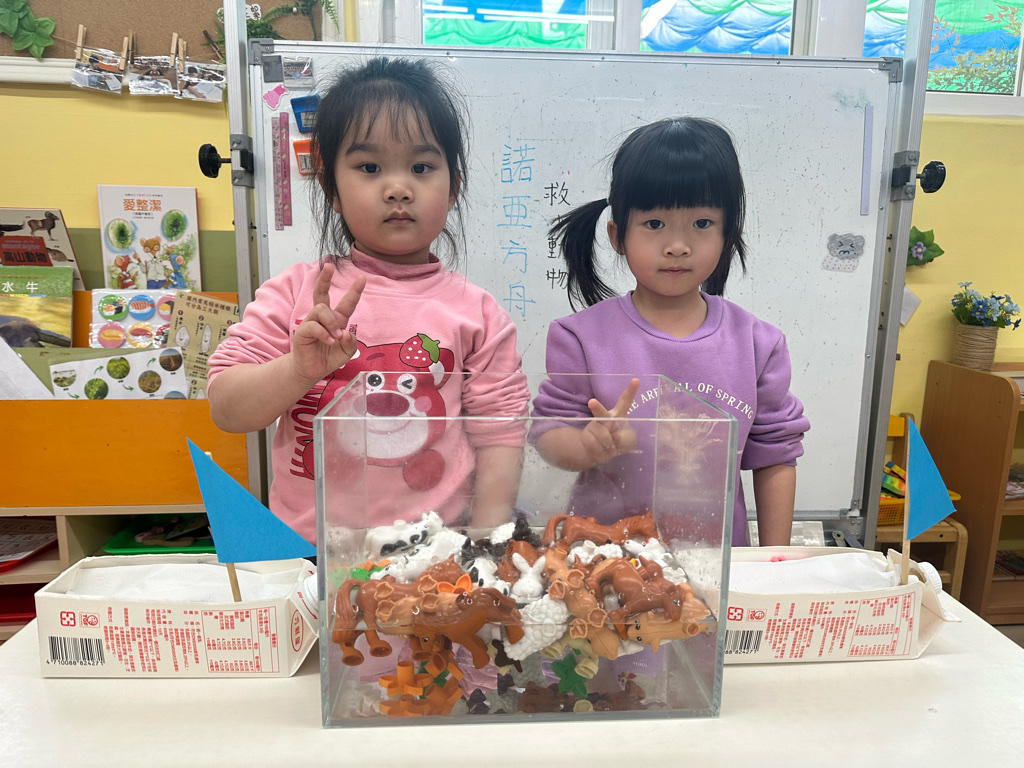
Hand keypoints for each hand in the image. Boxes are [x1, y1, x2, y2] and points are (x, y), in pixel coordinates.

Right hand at [290, 265, 364, 382]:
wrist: (312, 370)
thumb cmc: (328, 357)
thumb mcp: (346, 352)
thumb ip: (351, 343)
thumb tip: (345, 333)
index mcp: (336, 320)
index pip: (346, 303)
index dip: (354, 291)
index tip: (362, 278)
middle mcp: (322, 318)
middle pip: (321, 293)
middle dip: (324, 279)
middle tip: (329, 267)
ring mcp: (311, 323)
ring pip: (321, 309)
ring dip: (331, 323)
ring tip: (335, 337)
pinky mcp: (302, 332)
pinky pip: (314, 325)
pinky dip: (324, 333)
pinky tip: (328, 342)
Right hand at [581, 378, 639, 464]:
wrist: (599, 451)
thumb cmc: (618, 441)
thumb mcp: (627, 441)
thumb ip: (623, 438)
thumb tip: (610, 439)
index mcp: (618, 415)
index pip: (624, 401)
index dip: (630, 391)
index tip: (636, 380)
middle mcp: (605, 417)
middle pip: (601, 412)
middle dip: (596, 408)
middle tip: (592, 402)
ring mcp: (594, 426)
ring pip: (602, 436)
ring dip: (608, 446)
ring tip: (610, 447)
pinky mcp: (587, 435)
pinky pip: (595, 446)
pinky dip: (601, 452)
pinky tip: (602, 450)